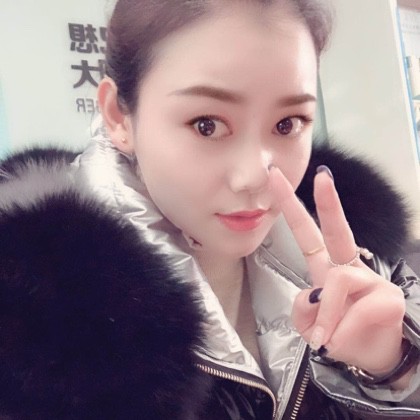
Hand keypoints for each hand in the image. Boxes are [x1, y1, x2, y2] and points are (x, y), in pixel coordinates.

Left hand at [270, 166, 405, 376]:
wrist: (373, 358)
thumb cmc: (339, 334)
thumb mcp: (309, 324)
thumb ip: (303, 309)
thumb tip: (315, 297)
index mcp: (326, 267)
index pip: (308, 234)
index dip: (292, 208)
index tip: (276, 180)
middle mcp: (348, 267)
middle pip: (337, 230)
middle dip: (327, 202)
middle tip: (322, 175)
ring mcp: (371, 280)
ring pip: (338, 282)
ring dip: (326, 316)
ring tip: (324, 340)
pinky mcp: (389, 299)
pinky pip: (354, 312)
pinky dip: (341, 332)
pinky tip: (342, 342)